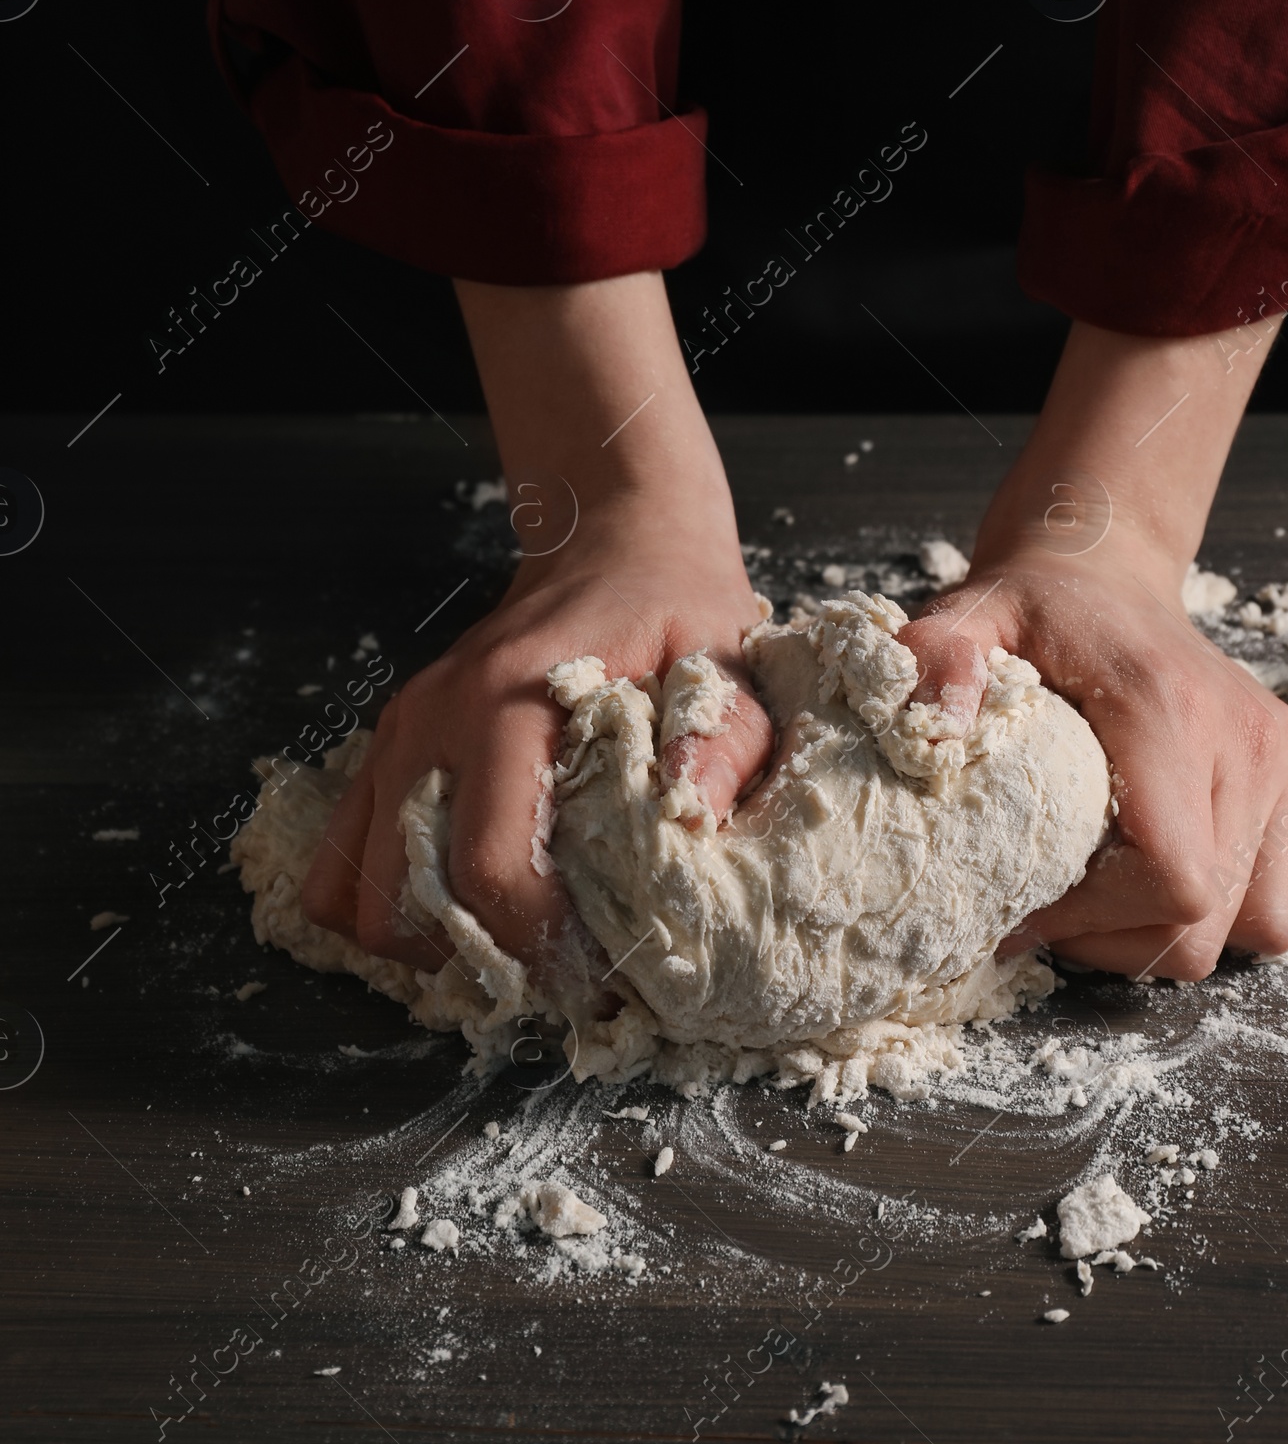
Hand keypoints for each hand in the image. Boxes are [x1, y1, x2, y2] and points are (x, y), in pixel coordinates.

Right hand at [300, 508, 766, 977]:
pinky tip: (460, 908)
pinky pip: (342, 856)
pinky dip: (386, 903)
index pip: (487, 863)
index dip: (536, 942)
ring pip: (352, 887)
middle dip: (476, 956)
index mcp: (507, 701)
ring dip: (424, 938)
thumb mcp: (724, 657)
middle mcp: (432, 719)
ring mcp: (399, 733)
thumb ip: (723, 739)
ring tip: (510, 943)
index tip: (598, 973)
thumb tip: (693, 824)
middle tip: (556, 970)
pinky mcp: (390, 747)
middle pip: (400, 894)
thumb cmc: (672, 601)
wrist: (611, 537)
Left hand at [900, 313, 1287, 979]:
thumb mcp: (972, 617)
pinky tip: (1181, 867)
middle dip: (1123, 939)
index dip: (1096, 921)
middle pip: (1211, 921)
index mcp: (1170, 713)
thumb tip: (936, 725)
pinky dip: (1244, 905)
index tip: (1027, 903)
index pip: (1172, 878)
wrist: (1108, 574)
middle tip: (1059, 903)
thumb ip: (938, 658)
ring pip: (1265, 925)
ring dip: (1186, 932)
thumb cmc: (1037, 609)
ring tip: (1120, 893)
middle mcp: (1251, 742)